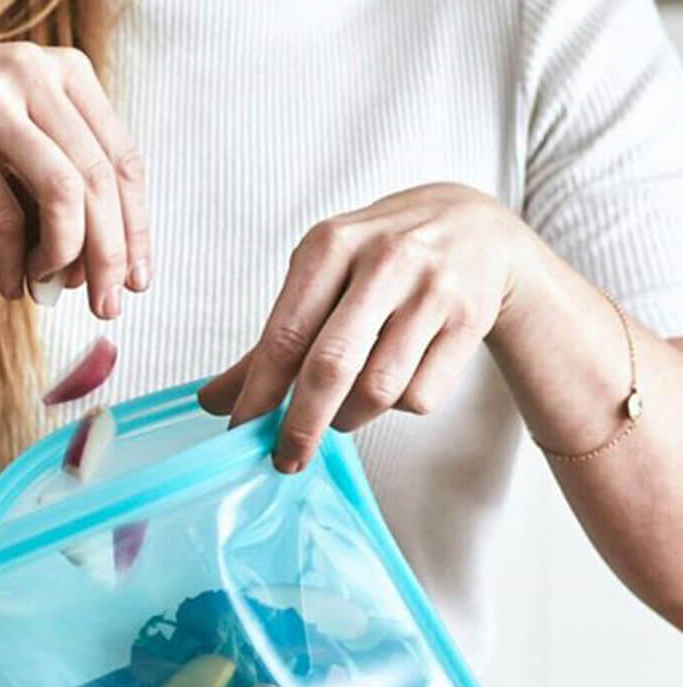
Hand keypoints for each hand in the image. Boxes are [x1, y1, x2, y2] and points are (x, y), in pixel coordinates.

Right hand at [0, 32, 149, 316]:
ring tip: (54, 293)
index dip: (137, 228)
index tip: (137, 279)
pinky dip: (14, 262)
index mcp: (61, 71)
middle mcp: (33, 76)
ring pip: (65, 193)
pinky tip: (13, 287)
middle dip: (112, 256)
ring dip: (68, 259)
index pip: (123, 160)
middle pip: (101, 181)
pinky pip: (2, 215)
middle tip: (106, 305)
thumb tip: (88, 265)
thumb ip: (50, 180)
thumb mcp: (7, 129)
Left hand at [198, 184, 531, 470]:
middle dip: (301, 425)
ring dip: (350, 419)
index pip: (284, 335)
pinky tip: (395, 382)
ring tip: (344, 412)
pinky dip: (397, 408)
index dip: (259, 393)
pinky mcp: (469, 320)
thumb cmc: (378, 261)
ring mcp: (431, 290)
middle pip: (330, 367)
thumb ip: (269, 344)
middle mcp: (383, 261)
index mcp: (330, 246)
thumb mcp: (320, 280)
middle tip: (286, 458)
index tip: (242, 431)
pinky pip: (419, 396)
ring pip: (377, 390)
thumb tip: (212, 402)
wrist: (476, 227)